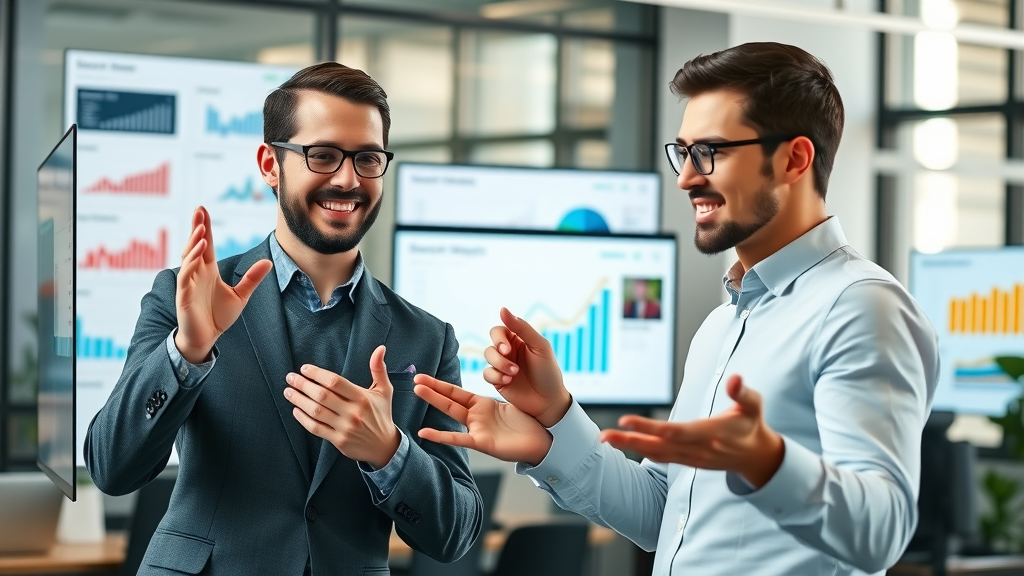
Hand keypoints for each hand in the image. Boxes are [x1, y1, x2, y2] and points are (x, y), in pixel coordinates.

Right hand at [174, 206, 271, 363]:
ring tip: (201, 231)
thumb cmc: (218, 316)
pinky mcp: (184, 296)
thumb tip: (268, 262)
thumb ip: (252, 279)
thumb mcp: (240, 296)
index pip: (205, 245)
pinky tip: (198, 255)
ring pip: (189, 259)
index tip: (203, 210)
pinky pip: (186, 277)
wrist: (206, 338)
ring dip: (194, 245)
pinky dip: (190, 265)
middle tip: (199, 210)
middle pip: (195, 246)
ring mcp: (189, 284)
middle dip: (196, 228)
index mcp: (208, 271)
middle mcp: (196, 273)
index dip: (204, 227)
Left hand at [284, 345, 399, 468]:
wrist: (384, 446)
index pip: (335, 382)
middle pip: (322, 396)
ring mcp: (345, 428)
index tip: (305, 369)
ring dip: (299, 400)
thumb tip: (380, 348)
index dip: (317, 374)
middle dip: (303, 385)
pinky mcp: (338, 441)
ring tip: (288, 391)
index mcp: (363, 398)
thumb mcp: (384, 390)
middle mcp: (353, 413)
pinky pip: (316, 428)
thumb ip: (378, 369)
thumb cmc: (381, 414)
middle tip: (291, 378)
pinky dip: (303, 419)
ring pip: (316, 412)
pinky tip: (296, 410)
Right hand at [414, 374, 551, 465]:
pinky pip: (459, 438)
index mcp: (482, 406)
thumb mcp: (508, 403)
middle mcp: (476, 417)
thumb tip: (495, 375)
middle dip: (433, 389)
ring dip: (435, 401)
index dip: (440, 385)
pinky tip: (425, 433)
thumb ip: (496, 393)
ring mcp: (477, 429)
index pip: (456, 393)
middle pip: (450, 400)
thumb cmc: (527, 423)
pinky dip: (441, 436)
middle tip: (414, 380)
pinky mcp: (483, 443)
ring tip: (417, 391)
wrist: (542, 441)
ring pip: (452, 412)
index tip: (423, 377)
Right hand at [483, 308, 570, 426]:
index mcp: (519, 340)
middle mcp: (508, 351)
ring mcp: (502, 366)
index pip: (500, 330)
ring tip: (514, 373)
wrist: (549, 401)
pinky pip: (486, 373)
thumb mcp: (540, 346)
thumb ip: (522, 327)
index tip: (507, 347)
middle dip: (498, 351)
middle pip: (491, 343)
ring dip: (499, 364)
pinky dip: (496, 376)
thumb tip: (502, 309)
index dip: (499, 337)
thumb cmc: (548, 372)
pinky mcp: (497, 380)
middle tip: (508, 355)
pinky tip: (509, 381)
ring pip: (487, 357)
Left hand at [600, 375, 784, 487]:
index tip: (627, 420)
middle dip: (631, 440)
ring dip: (630, 446)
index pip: (677, 431)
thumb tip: (735, 378)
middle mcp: (698, 448)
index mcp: (712, 433)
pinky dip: (642, 451)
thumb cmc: (751, 424)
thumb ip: (743, 393)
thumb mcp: (754, 406)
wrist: (756, 456)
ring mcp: (692, 457)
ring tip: (606, 438)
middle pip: (659, 445)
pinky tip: (624, 444)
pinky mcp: (688, 460)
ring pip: (656, 453)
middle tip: (604, 435)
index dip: (651, 427)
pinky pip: (661, 457)